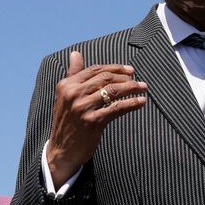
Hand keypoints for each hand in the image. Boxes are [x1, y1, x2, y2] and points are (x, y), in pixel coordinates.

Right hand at [44, 50, 146, 187]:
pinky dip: (131, 103)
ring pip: (113, 91)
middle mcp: (73, 94)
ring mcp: (83, 108)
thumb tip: (76, 54)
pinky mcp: (93, 122)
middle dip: (125, 77)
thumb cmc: (67, 122)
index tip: (129, 70)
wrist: (61, 150)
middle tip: (138, 80)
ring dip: (132, 88)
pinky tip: (141, 102)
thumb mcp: (65, 96)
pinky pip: (117, 108)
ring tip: (143, 88)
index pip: (95, 70)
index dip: (115, 68)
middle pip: (105, 78)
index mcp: (66, 85)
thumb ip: (73, 74)